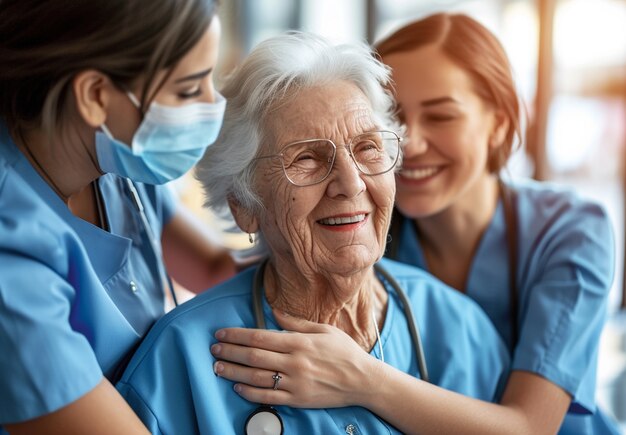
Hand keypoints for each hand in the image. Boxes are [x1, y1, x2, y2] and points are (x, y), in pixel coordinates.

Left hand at [211, 309, 380, 407]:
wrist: (363, 380)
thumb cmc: (345, 352)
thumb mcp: (324, 330)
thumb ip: (296, 323)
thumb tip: (275, 312)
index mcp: (300, 342)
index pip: (260, 336)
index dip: (238, 335)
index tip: (222, 333)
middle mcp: (295, 362)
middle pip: (253, 356)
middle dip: (230, 351)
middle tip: (214, 349)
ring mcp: (295, 382)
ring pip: (256, 377)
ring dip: (233, 372)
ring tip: (218, 367)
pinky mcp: (297, 399)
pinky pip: (268, 397)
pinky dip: (250, 393)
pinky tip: (237, 388)